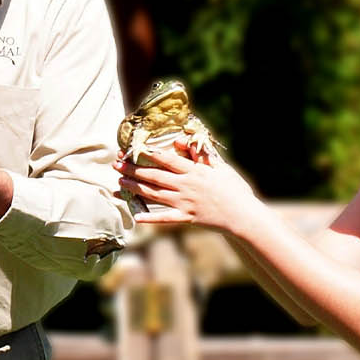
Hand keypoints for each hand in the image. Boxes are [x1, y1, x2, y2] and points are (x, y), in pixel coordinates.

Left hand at [117, 136, 261, 233]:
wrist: (243, 214)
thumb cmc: (233, 188)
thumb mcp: (219, 166)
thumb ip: (199, 153)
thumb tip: (180, 140)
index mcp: (194, 170)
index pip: (166, 159)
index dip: (147, 154)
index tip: (132, 150)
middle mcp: (186, 185)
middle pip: (154, 176)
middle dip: (133, 170)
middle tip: (116, 165)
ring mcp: (185, 202)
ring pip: (155, 194)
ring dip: (135, 188)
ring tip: (120, 184)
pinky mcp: (187, 218)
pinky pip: (165, 218)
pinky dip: (150, 218)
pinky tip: (136, 217)